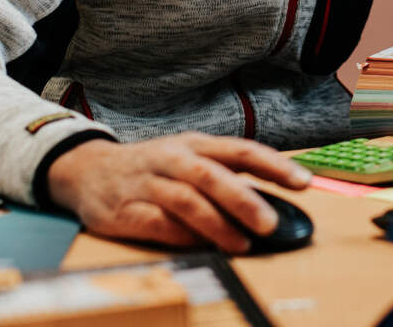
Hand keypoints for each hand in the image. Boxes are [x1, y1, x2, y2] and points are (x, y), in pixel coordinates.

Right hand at [46, 133, 311, 252]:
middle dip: (245, 199)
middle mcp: (173, 158)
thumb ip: (224, 177)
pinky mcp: (127, 210)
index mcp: (195, 144)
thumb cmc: (152, 167)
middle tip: (271, 223)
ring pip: (188, 200)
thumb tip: (270, 203)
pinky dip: (183, 236)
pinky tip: (202, 247)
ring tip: (242, 244)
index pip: (241, 150)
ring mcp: (149, 183)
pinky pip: (159, 224)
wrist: (87, 170)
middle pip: (213, 175)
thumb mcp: (188, 159)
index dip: (274, 165)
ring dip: (218, 224)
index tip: (304, 182)